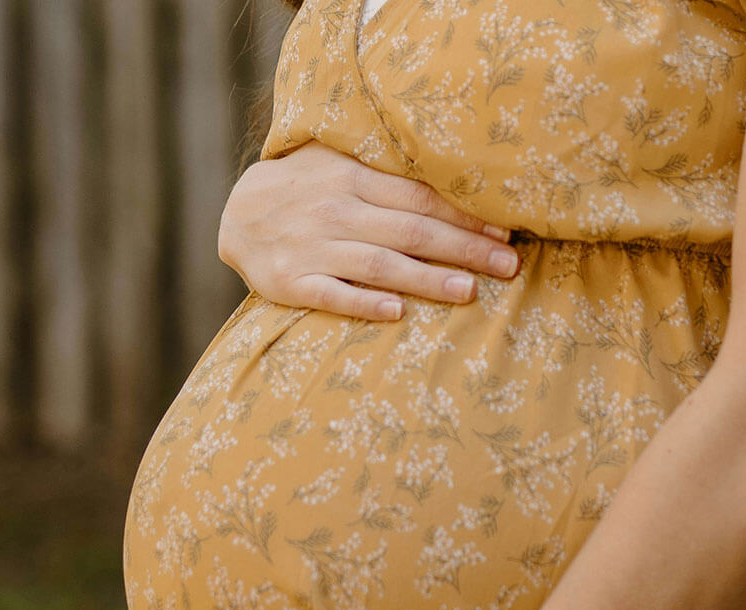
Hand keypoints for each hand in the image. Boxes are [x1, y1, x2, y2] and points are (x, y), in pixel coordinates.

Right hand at [217, 140, 522, 320]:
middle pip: (411, 232)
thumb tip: (453, 171)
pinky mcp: (292, 283)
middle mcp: (337, 211)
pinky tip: (397, 313)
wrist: (237, 214)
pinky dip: (364, 303)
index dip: (464, 215)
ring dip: (426, 278)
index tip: (504, 232)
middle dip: (464, 249)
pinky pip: (332, 295)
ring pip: (379, 265)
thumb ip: (385, 167)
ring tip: (468, 291)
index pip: (420, 198)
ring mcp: (314, 249)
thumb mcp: (338, 161)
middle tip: (508, 267)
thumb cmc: (306, 186)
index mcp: (353, 179)